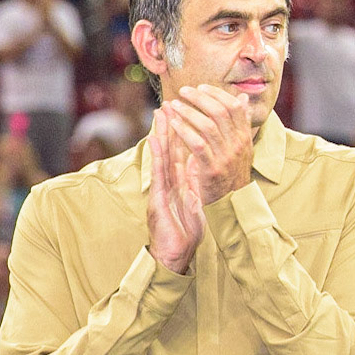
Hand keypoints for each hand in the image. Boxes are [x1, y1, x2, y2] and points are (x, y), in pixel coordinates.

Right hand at [146, 111, 203, 273]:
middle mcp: (170, 180)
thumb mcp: (195, 200)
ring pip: (162, 156)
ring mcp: (163, 188)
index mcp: (180, 180)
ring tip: (160, 113)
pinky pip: (159, 174)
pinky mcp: (159, 198)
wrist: (177, 251)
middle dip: (170, 126)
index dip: (184, 133)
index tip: (187, 112)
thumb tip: (200, 163)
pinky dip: (157, 156)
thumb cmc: (186, 228)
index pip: (182, 152)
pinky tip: (154, 141)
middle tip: (169, 102)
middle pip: (171, 149)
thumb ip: (195, 181)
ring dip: (160, 133)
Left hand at [163, 85, 254, 202]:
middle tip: (183, 91)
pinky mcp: (212, 169)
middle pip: (221, 112)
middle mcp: (239, 145)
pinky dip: (184, 131)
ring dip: (189, 112)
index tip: (201, 87)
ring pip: (208, 125)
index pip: (235, 107)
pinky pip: (198, 144)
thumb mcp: (241, 146)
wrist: (231, 203)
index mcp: (245, 137)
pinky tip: (173, 124)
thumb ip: (240, 122)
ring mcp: (227, 157)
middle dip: (200, 98)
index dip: (217, 93)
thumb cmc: (231, 172)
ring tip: (175, 105)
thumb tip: (243, 98)